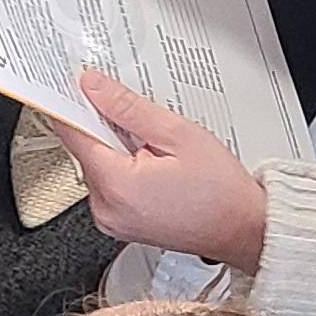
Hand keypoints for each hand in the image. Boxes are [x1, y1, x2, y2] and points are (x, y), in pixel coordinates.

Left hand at [53, 71, 267, 267]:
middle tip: (138, 118)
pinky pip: (108, 185)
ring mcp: (111, 220)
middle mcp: (106, 208)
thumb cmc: (221, 191)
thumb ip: (128, 108)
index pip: (72, 134)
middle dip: (104, 127)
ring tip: (155, 148)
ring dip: (116, 149)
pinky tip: (152, 165)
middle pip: (85, 150)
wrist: (244, 230)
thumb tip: (93, 87)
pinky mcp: (119, 224)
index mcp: (116, 186)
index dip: (71, 104)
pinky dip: (122, 169)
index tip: (74, 85)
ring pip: (97, 166)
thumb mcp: (177, 134)